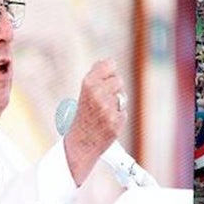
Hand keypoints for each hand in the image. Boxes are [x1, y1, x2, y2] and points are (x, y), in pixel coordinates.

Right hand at [64, 59, 126, 185]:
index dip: (109, 72)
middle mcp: (98, 94)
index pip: (109, 64)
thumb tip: (108, 61)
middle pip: (118, 80)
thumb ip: (96, 76)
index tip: (105, 78)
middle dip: (114, 89)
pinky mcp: (116, 121)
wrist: (80, 143)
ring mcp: (107, 108)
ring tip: (104, 111)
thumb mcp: (84, 92)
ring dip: (117, 102)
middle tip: (102, 100)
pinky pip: (123, 111)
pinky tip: (107, 122)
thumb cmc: (83, 115)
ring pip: (122, 96)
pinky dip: (118, 116)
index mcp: (88, 84)